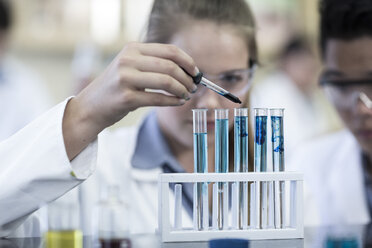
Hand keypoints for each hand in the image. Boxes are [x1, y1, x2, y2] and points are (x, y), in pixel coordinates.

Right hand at [63, 42, 197, 159]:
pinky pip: (158, 99)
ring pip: (167, 82)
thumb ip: (154, 62)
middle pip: (170, 66)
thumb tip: (187, 68)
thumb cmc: (117, 86)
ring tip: (187, 94)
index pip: (169, 50)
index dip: (187, 61)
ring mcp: (126, 79)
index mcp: (132, 49)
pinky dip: (173, 101)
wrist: (92, 106)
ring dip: (182, 90)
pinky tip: (179, 102)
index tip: (196, 71)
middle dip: (187, 77)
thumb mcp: (131, 66)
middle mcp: (128, 60)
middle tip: (193, 86)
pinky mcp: (127, 98)